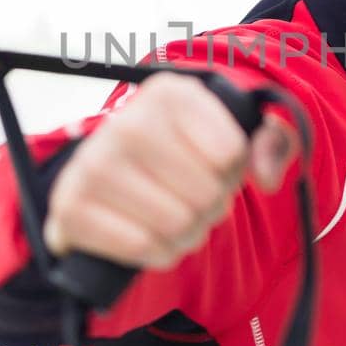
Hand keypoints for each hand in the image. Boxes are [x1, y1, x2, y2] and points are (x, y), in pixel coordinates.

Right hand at [41, 72, 299, 270]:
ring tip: (174, 217)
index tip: (214, 165)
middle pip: (207, 193)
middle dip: (210, 207)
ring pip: (178, 223)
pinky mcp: (71, 207)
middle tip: (193, 198)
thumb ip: (273, 142)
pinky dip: (157, 252)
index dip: (232, 171)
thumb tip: (267, 176)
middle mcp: (125, 121)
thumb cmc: (181, 159)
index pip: (232, 153)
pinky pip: (144, 247)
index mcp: (168, 94)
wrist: (110, 185)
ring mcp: (91, 164)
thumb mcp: (233, 137)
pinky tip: (150, 236)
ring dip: (186, 234)